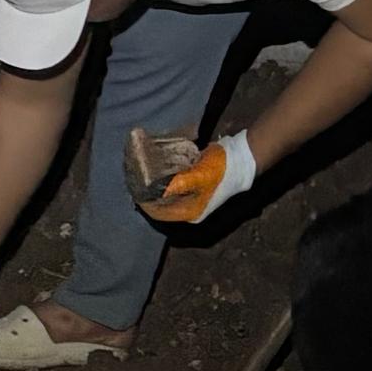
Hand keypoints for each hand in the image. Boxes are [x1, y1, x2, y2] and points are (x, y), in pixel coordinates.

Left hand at [131, 128, 258, 226]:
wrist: (240, 158)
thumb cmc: (219, 171)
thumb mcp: (197, 177)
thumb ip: (174, 184)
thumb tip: (152, 188)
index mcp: (188, 212)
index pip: (157, 212)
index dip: (142, 200)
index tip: (131, 184)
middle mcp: (186, 208)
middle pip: (159, 201)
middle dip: (146, 188)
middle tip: (133, 172)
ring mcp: (188, 196)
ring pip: (163, 190)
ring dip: (152, 179)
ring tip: (139, 166)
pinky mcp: (190, 183)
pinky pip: (170, 181)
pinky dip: (162, 173)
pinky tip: (153, 162)